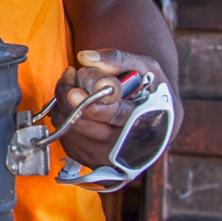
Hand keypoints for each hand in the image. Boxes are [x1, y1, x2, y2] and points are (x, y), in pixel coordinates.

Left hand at [51, 48, 171, 169]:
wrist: (157, 117)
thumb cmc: (151, 89)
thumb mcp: (146, 68)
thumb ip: (117, 59)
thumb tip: (85, 58)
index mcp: (149, 120)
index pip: (115, 115)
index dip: (91, 104)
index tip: (73, 91)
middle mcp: (131, 146)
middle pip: (85, 124)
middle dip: (69, 98)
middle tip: (70, 76)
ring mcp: (112, 158)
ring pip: (72, 132)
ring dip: (64, 107)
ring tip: (73, 88)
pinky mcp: (96, 163)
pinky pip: (67, 142)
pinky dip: (65, 121)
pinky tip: (75, 108)